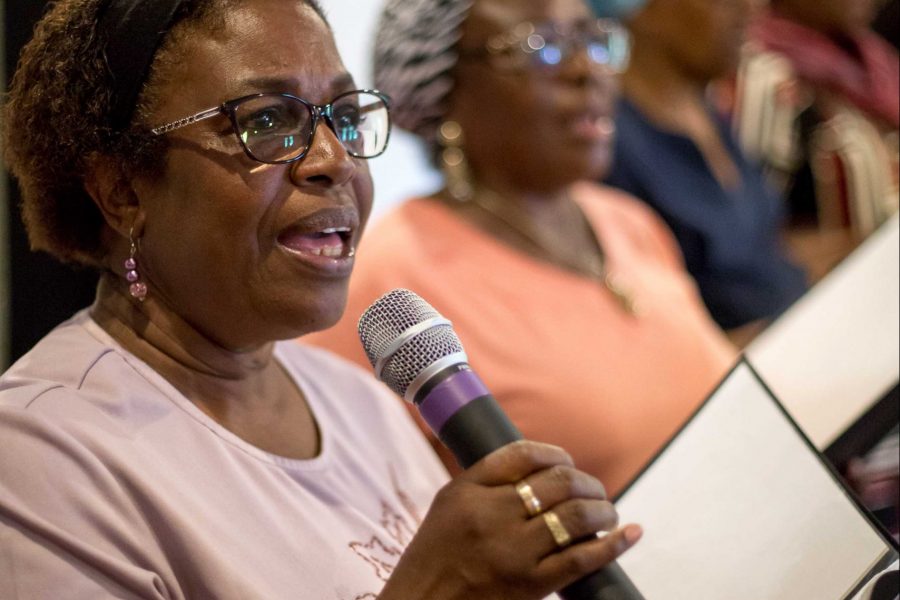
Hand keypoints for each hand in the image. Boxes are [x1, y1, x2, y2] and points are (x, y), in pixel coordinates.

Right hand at [379, 441, 641, 599]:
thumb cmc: (436, 554)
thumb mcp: (451, 503)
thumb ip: (489, 480)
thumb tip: (545, 467)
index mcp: (469, 490)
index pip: (523, 454)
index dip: (554, 453)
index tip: (566, 461)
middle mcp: (492, 515)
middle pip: (557, 481)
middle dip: (586, 482)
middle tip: (593, 490)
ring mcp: (513, 551)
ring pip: (576, 516)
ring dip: (602, 509)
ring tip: (606, 512)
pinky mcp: (531, 585)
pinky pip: (581, 559)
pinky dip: (613, 544)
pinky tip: (629, 533)